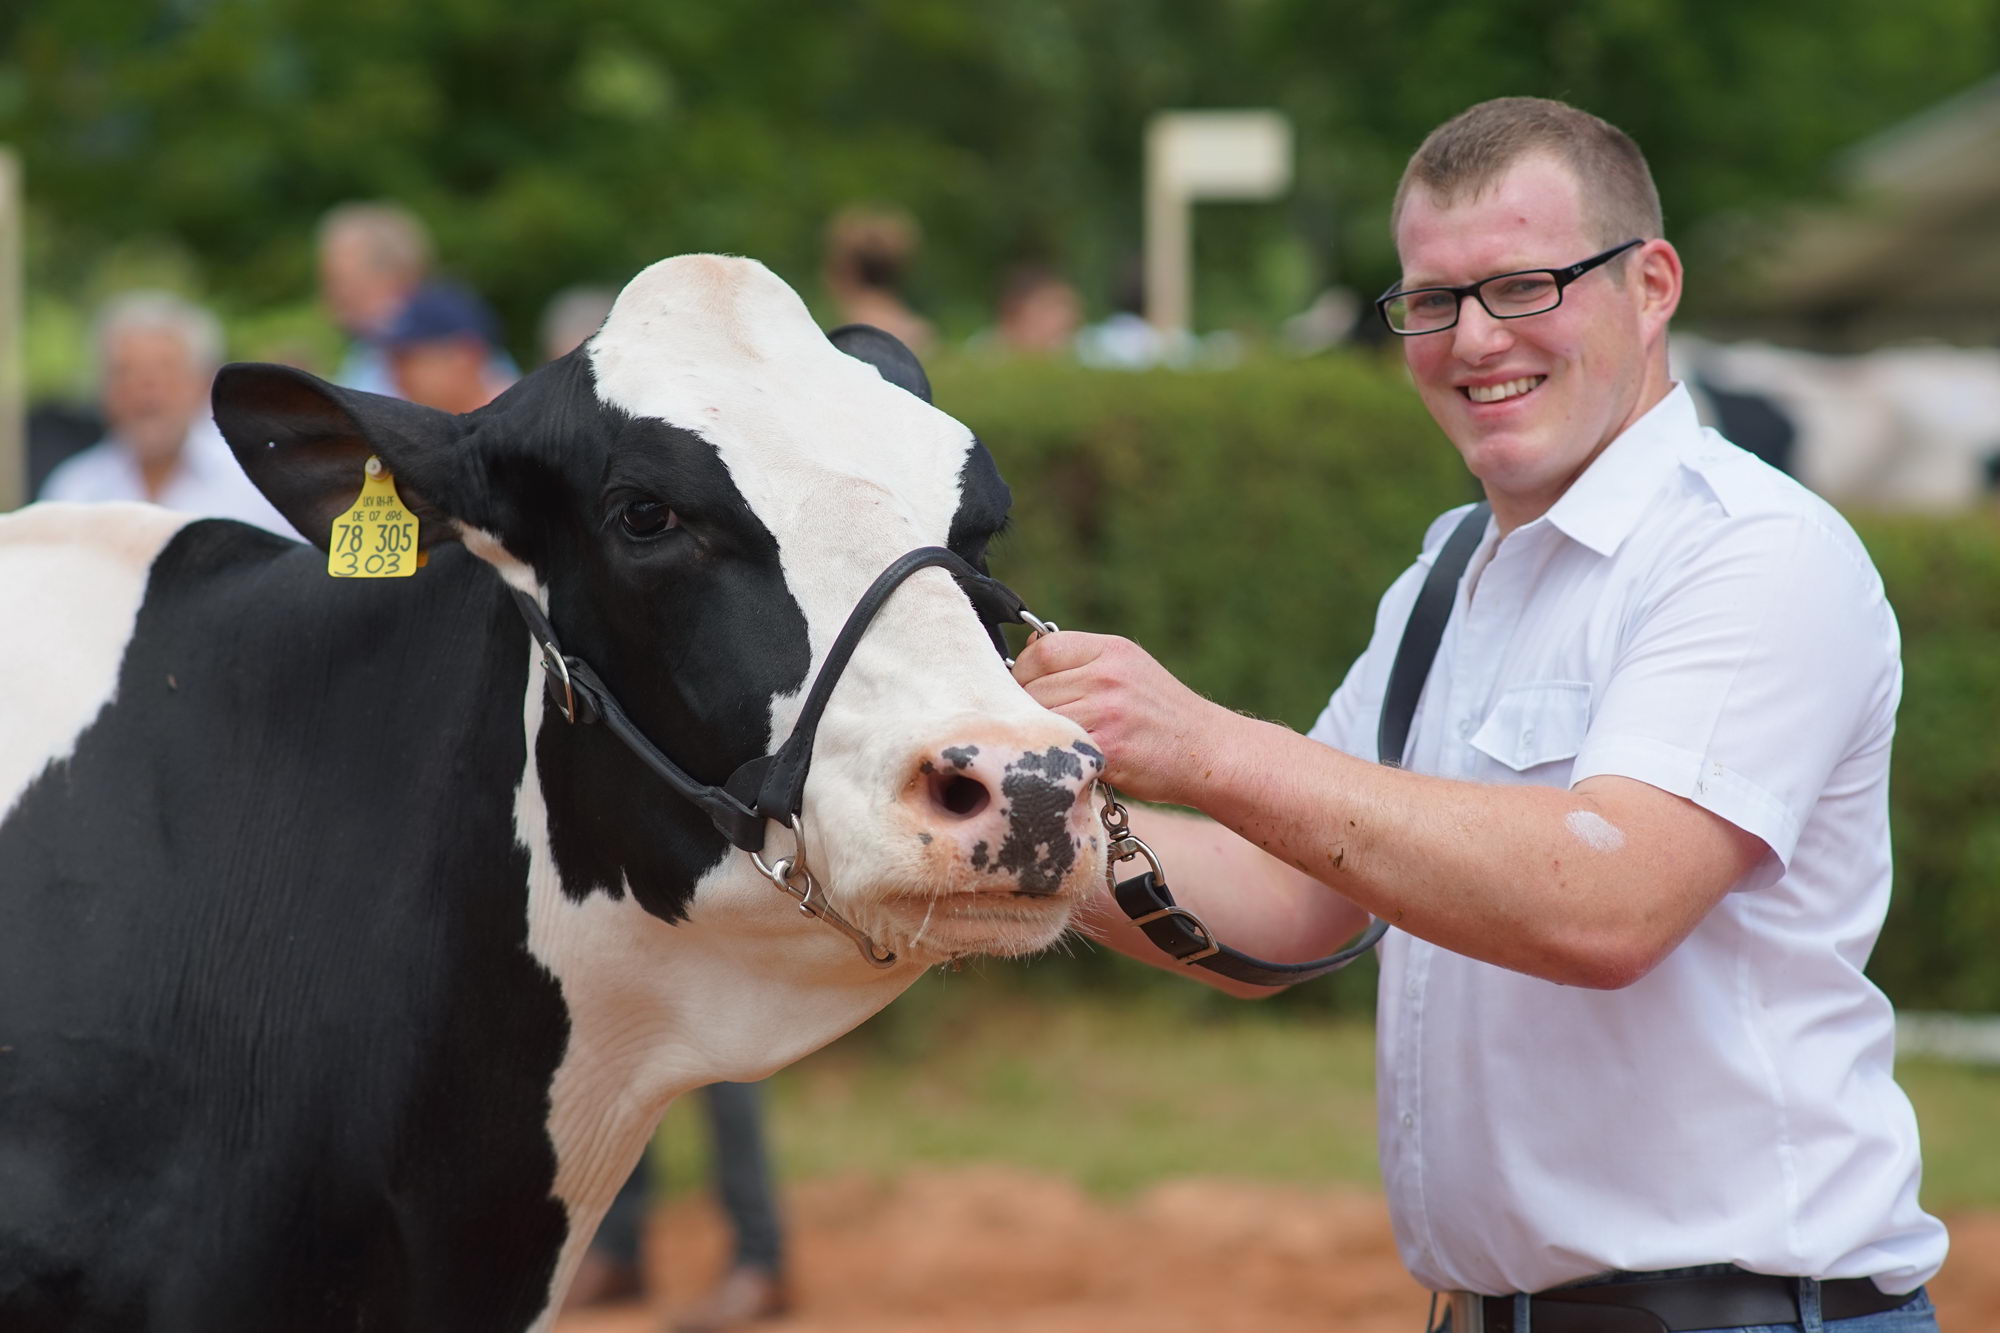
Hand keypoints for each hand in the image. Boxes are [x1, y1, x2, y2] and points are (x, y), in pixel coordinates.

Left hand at [1011, 630, 1232, 804]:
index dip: (1023, 674)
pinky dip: (1057, 757)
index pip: (1041, 652)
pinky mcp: (1108, 748)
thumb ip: (1081, 662)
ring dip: (1040, 737)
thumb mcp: (1128, 668)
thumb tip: (1024, 662)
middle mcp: (1108, 676)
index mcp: (1111, 650)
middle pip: (1034, 688)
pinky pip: (1060, 748)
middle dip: (1027, 710)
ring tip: (1054, 746)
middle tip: (1039, 728)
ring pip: (1041, 720)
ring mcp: (1108, 712)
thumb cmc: (1162, 715)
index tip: (1024, 693)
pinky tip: (1068, 762)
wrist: (1209, 751)